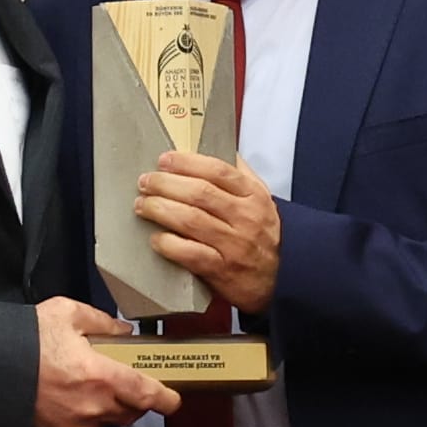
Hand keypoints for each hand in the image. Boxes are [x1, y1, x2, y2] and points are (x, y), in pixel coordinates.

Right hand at [32, 295, 185, 426]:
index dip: (166, 398)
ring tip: (85, 386)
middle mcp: (91, 408)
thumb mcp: (67, 314)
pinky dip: (79, 421)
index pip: (147, 395)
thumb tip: (122, 331)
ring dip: (105, 408)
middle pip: (129, 412)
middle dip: (133, 399)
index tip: (174, 398)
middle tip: (124, 381)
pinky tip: (65, 402)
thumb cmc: (24, 341)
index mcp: (100, 376)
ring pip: (105, 423)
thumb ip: (102, 323)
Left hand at [134, 151, 284, 311]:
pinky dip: (169, 244)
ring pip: (191, 220)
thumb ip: (241, 175)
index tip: (164, 160)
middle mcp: (245, 218)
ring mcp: (234, 245)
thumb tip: (220, 147)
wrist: (283, 279)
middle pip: (199, 193)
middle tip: (145, 183)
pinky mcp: (222, 270)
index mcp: (253, 196)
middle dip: (165, 184)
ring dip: (160, 209)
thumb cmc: (265, 238)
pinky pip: (190, 253)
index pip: (217, 170)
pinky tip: (156, 238)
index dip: (186, 162)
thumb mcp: (262, 200)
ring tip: (143, 205)